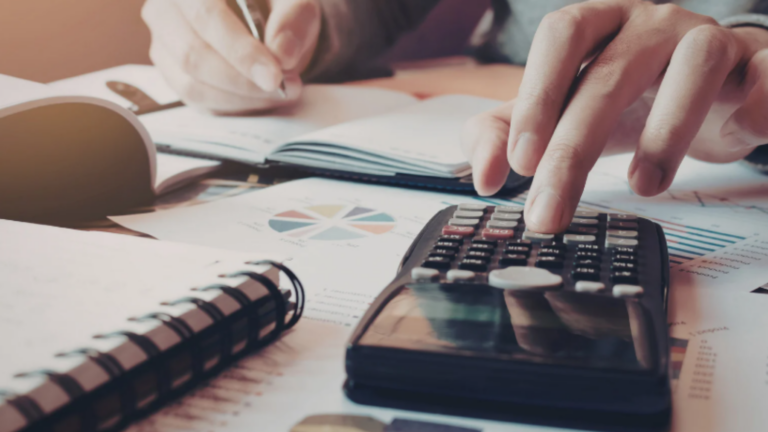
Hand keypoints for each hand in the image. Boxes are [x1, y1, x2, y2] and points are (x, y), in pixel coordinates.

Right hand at [142, 0, 320, 113]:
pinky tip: (260, 96)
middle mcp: (166, 9)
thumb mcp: (295, 2)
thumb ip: (294, 21)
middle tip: (284, 86)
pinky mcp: (173, 74)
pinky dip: (235, 105)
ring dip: (242, 97)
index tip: (273, 76)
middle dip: (244, 81)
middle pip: (194, 56)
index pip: (207, 16)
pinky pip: (199, 101)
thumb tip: (282, 54)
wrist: (264, 19)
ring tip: (279, 91)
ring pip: (193, 85)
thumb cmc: (274, 6)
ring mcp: (164, 44)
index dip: (240, 51)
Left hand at [463, 0, 767, 232]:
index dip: (538, 93)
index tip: (519, 162)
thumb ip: (508, 134)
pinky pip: (764, 76)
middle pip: (610, 73)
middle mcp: (651, 23)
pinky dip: (753, 104)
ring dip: (665, 131)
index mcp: (599, 25)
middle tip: (550, 210)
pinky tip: (731, 135)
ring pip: (694, 64)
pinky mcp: (758, 66)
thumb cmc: (628, 99)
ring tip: (642, 187)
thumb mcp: (561, 115)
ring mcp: (709, 39)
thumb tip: (485, 177)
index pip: (562, 36)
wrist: (714, 90)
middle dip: (574, 149)